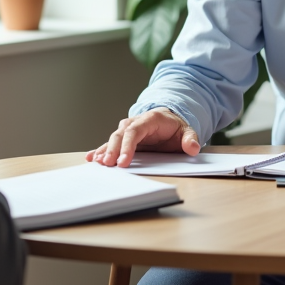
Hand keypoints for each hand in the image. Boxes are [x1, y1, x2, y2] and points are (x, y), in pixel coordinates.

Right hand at [85, 108, 200, 167]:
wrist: (169, 121)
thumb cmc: (176, 128)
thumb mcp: (187, 131)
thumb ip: (190, 139)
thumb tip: (193, 148)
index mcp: (150, 119)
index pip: (135, 131)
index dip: (128, 146)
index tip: (123, 161)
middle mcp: (135, 122)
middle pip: (120, 134)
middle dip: (112, 149)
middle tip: (108, 164)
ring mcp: (127, 130)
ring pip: (113, 138)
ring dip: (104, 150)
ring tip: (97, 162)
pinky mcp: (124, 139)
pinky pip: (110, 144)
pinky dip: (100, 149)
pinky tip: (92, 157)